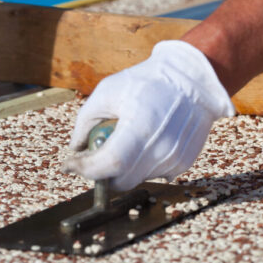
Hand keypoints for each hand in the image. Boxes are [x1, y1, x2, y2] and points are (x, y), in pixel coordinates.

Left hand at [63, 39, 234, 190]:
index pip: (108, 165)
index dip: (84, 169)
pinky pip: (154, 174)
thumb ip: (85, 122)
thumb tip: (75, 148)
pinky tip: (144, 142)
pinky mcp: (183, 162)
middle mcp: (160, 149)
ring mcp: (174, 159)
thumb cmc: (148, 81)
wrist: (193, 80)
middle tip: (92, 157)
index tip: (69, 165)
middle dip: (101, 173)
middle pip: (120, 181)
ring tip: (124, 140)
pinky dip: (141, 165)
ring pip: (136, 178)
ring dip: (122, 168)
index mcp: (140, 129)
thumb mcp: (107, 91)